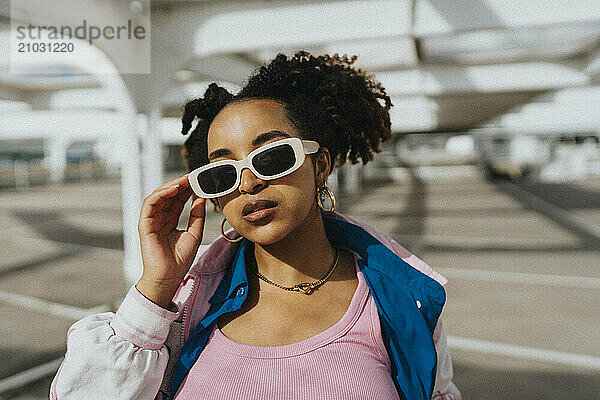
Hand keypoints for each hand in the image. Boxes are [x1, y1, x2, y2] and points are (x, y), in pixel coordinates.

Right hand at [136, 175, 205, 307]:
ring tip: (184, 180)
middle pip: (168, 196)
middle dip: (180, 184)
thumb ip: (197, 215)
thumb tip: (201, 197)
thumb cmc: (180, 260)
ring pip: (158, 196)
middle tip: (193, 176)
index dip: (187, 190)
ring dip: (171, 186)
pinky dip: (161, 194)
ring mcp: (151, 221)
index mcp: (170, 221)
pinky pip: (150, 204)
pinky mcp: (144, 224)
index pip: (178, 200)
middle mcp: (159, 219)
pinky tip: (173, 189)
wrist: (169, 277)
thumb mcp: (194, 233)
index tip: (199, 180)